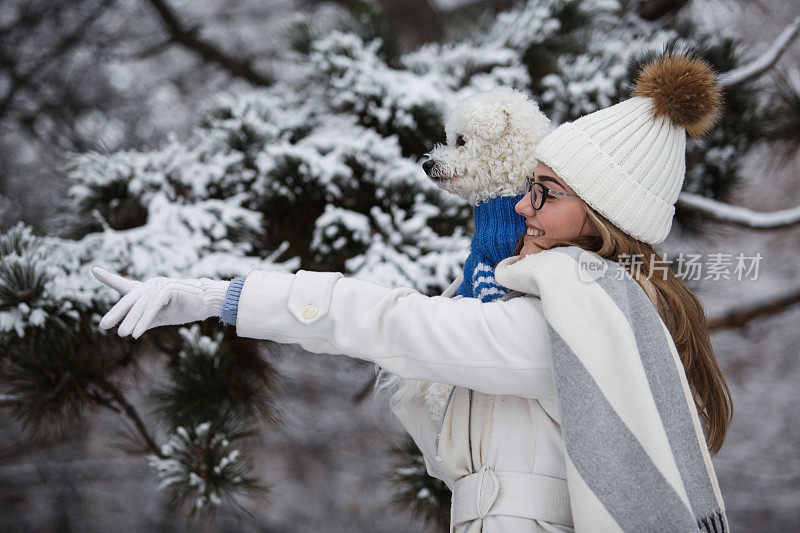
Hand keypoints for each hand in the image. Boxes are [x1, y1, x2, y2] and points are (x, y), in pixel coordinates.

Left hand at [92, 266, 229, 338]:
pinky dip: (144, 320)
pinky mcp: (168, 289)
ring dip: (131, 321)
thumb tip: (127, 329)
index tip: (94, 270)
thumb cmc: (184, 308)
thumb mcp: (160, 317)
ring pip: (140, 305)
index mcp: (147, 290)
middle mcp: (151, 285)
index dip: (108, 278)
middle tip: (103, 325)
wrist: (206, 303)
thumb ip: (144, 320)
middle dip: (116, 312)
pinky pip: (152, 307)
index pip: (125, 285)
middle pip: (129, 298)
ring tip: (122, 334)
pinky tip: (137, 333)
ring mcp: (159, 285)